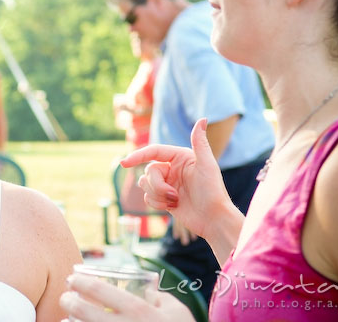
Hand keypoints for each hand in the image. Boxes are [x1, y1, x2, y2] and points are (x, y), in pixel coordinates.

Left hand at [60, 274, 193, 321]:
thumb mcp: (178, 311)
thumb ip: (160, 297)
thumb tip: (148, 289)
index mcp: (139, 311)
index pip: (100, 290)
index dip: (81, 282)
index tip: (73, 278)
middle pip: (84, 311)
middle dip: (68, 302)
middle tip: (65, 297)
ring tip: (67, 318)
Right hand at [121, 118, 232, 241]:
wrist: (213, 219)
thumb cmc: (212, 191)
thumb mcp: (206, 164)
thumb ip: (200, 142)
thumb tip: (202, 118)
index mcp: (180, 157)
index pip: (153, 151)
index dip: (137, 156)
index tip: (124, 163)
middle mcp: (172, 168)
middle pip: (149, 171)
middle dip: (157, 185)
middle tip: (173, 195)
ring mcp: (167, 184)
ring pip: (145, 184)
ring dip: (157, 195)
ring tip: (175, 201)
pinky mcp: (164, 198)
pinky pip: (147, 197)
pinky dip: (157, 204)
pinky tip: (172, 207)